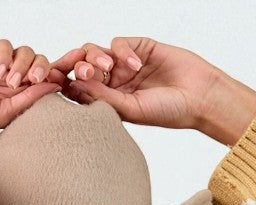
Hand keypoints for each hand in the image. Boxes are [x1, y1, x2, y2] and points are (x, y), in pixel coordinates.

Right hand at [0, 41, 67, 149]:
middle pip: (38, 63)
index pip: (43, 81)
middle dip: (41, 68)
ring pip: (23, 52)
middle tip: (33, 80)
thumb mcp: (4, 114)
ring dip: (21, 64)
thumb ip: (30, 99)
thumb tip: (57, 85)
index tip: (72, 70)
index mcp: (16, 98)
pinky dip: (5, 55)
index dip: (58, 73)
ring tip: (8, 81)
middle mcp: (8, 81)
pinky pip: (4, 45)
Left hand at [50, 38, 255, 143]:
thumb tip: (72, 85)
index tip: (55, 83)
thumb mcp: (130, 109)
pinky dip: (123, 51)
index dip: (65, 84)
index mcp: (107, 102)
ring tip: (108, 67)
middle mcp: (113, 83)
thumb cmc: (168, 112)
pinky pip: (119, 42)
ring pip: (97, 52)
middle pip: (83, 67)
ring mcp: (125, 64)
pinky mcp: (140, 47)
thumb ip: (102, 97)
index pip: (78, 90)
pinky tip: (136, 65)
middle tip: (84, 72)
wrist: (200, 97)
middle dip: (78, 66)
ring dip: (97, 57)